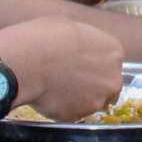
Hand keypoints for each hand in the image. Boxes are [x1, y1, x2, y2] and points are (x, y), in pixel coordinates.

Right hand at [0, 16, 125, 119]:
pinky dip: (64, 107)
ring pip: (92, 101)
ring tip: (58, 88)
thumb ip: (85, 40)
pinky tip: (50, 97)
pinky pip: (74, 112)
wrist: (27, 63)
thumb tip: (79, 45)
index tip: (82, 64)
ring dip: (80, 96)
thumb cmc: (45, 37)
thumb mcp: (70, 25)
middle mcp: (112, 78)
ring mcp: (97, 100)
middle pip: (108, 84)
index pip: (111, 61)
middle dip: (93, 83)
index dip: (95, 63)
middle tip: (71, 78)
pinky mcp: (78, 116)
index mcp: (114, 51)